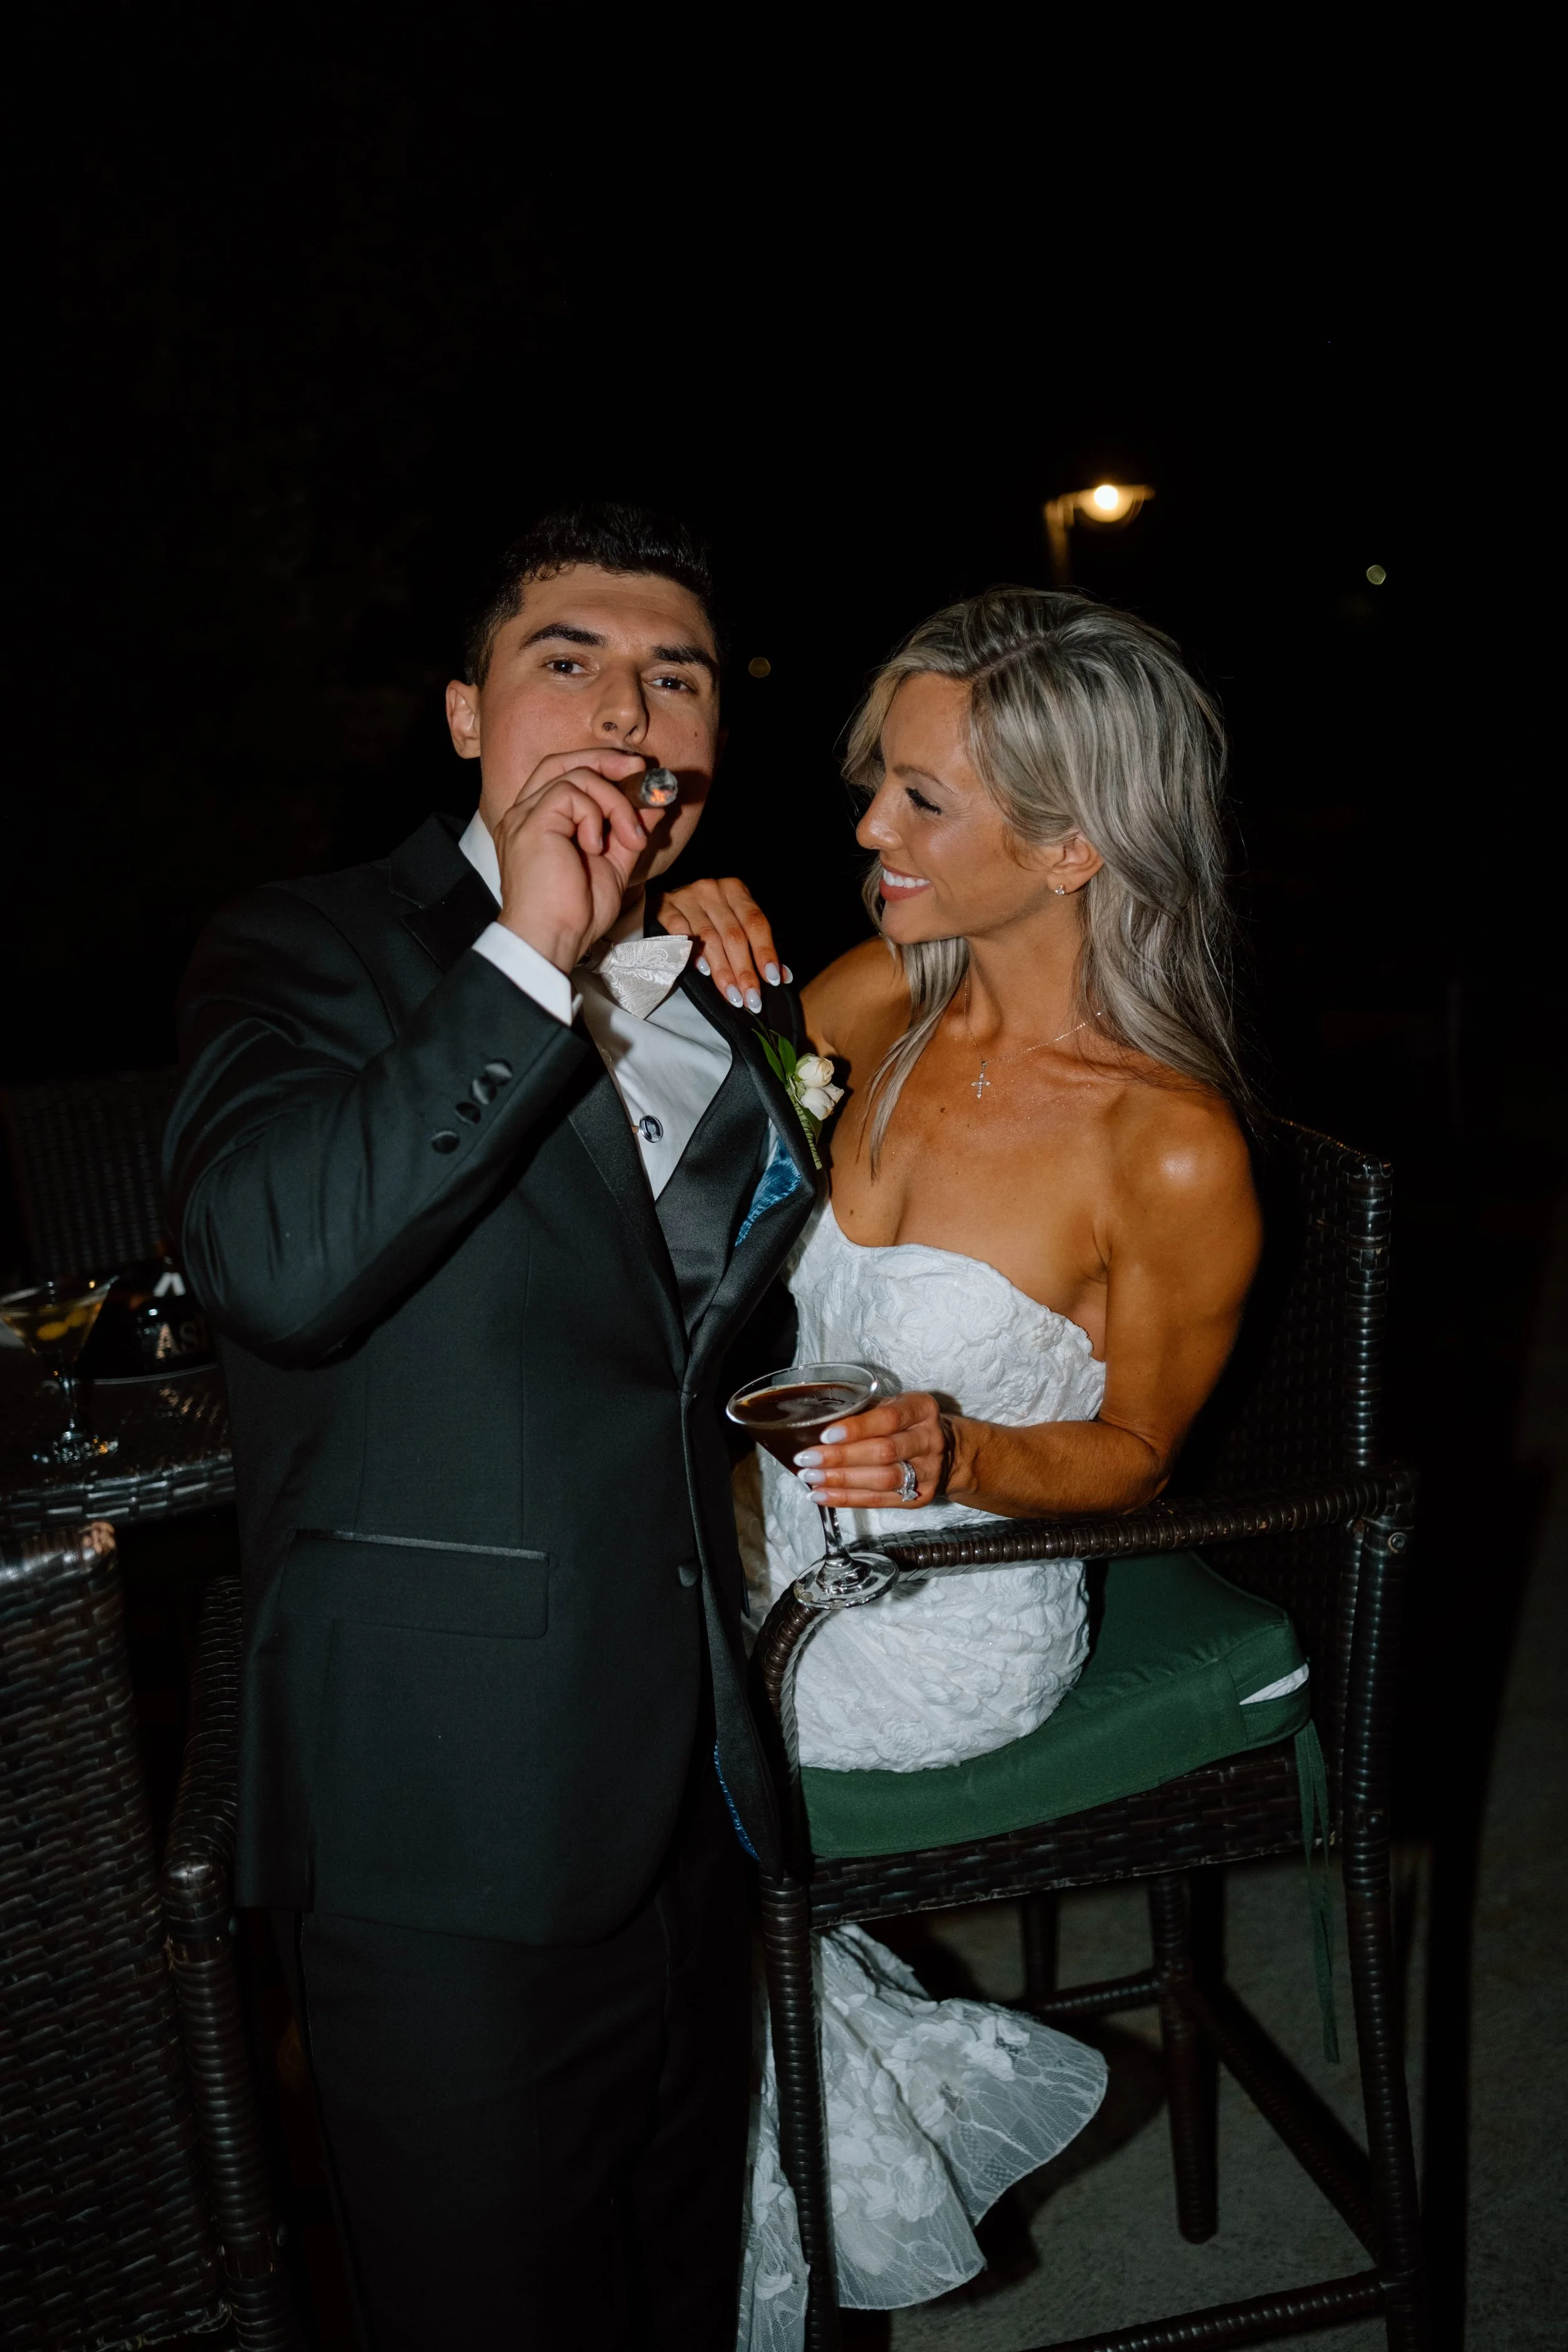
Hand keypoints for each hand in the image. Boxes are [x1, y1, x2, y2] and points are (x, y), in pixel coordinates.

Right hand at [494, 750, 659, 971]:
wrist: (554, 938)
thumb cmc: (576, 913)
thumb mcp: (614, 865)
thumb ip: (629, 830)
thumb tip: (653, 803)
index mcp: (540, 823)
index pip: (565, 774)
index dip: (601, 766)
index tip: (636, 774)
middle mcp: (526, 813)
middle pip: (564, 762)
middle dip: (607, 761)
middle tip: (640, 771)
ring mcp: (525, 815)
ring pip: (577, 777)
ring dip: (616, 803)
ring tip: (630, 838)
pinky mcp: (531, 821)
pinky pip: (571, 793)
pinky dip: (597, 815)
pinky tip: (597, 847)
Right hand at [657, 875, 790, 1013]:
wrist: (668, 898)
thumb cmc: (709, 913)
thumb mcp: (735, 919)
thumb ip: (757, 945)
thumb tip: (783, 976)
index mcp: (735, 890)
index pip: (755, 922)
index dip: (765, 951)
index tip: (772, 979)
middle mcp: (713, 890)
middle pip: (733, 934)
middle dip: (744, 970)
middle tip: (751, 999)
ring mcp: (687, 897)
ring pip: (708, 938)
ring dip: (722, 971)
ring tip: (732, 995)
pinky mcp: (665, 908)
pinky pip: (680, 932)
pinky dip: (693, 953)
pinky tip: (703, 972)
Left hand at [791, 1392, 956, 1509]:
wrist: (949, 1453)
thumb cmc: (907, 1424)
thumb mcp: (894, 1406)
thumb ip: (864, 1411)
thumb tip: (817, 1422)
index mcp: (921, 1409)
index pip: (889, 1418)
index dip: (857, 1428)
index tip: (825, 1434)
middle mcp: (929, 1440)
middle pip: (884, 1452)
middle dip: (842, 1457)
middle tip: (807, 1459)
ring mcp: (927, 1472)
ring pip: (883, 1479)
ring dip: (842, 1481)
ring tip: (811, 1478)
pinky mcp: (918, 1498)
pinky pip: (879, 1500)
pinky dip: (847, 1499)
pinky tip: (822, 1495)